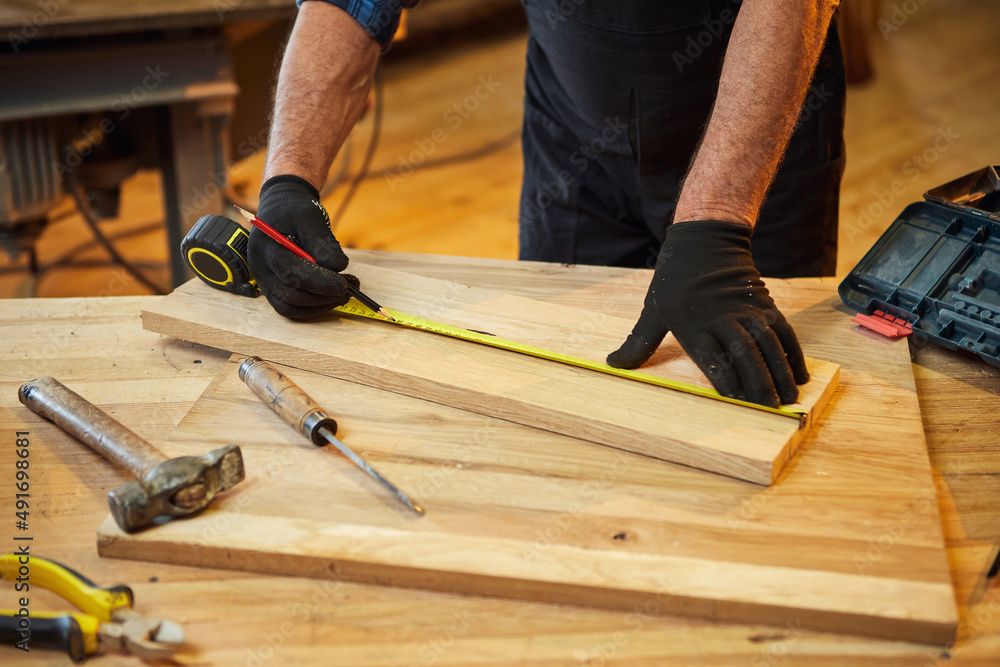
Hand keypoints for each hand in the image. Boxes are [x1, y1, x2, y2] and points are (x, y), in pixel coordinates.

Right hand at [248, 175, 355, 319]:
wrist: (281, 208)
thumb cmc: (295, 210)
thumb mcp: (310, 218)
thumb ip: (323, 243)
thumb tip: (338, 268)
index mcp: (265, 248)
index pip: (290, 273)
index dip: (319, 282)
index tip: (344, 284)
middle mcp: (260, 268)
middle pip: (288, 295)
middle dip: (322, 296)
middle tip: (349, 289)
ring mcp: (264, 281)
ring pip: (289, 307)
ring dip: (319, 306)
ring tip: (344, 294)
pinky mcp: (273, 289)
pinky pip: (291, 308)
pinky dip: (313, 308)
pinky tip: (331, 298)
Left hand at [607, 220, 808, 406]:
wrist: (704, 238)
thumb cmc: (674, 279)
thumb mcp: (652, 310)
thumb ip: (638, 342)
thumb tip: (613, 364)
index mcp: (692, 324)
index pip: (713, 358)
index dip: (728, 381)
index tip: (741, 403)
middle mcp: (722, 317)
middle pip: (745, 353)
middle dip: (760, 381)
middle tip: (772, 407)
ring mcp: (746, 309)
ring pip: (768, 342)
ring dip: (781, 370)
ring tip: (789, 396)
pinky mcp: (764, 303)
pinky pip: (783, 330)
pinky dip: (793, 352)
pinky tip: (799, 373)